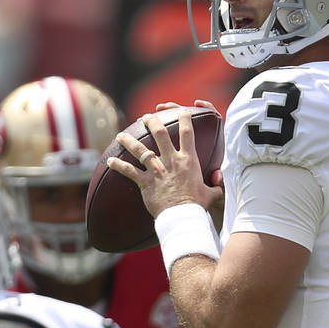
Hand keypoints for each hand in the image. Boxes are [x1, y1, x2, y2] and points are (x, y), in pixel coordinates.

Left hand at [107, 106, 223, 218]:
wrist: (183, 216)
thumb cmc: (197, 206)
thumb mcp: (212, 193)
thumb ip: (215, 185)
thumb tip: (219, 182)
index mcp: (189, 160)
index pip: (188, 133)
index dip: (185, 118)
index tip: (182, 110)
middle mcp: (172, 161)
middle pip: (161, 134)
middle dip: (152, 122)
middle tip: (146, 117)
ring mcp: (157, 170)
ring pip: (140, 150)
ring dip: (129, 141)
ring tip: (121, 135)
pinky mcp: (146, 182)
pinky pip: (129, 171)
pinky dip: (118, 165)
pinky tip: (109, 161)